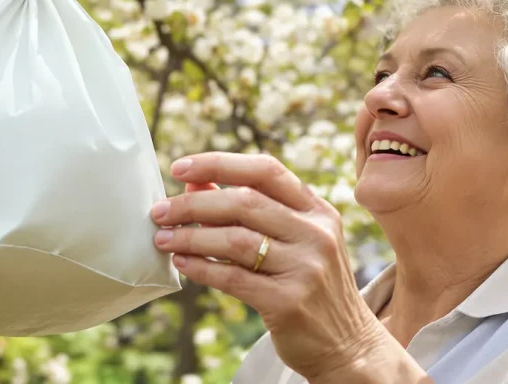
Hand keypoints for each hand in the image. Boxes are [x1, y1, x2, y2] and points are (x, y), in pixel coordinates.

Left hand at [150, 152, 388, 378]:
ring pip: (234, 240)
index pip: (265, 170)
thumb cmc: (309, 285)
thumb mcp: (293, 240)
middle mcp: (316, 233)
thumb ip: (250, 209)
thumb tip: (195, 182)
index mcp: (317, 210)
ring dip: (190, 236)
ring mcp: (305, 268)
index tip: (179, 168)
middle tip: (160, 211)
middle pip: (244, 202)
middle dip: (193, 204)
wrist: (347, 344)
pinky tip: (182, 263)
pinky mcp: (289, 302)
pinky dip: (201, 268)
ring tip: (163, 238)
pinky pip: (232, 278)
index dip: (218, 163)